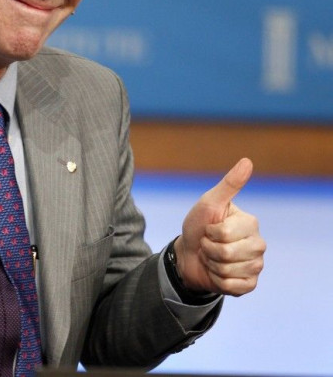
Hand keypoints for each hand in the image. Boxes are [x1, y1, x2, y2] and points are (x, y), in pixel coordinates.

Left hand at [174, 158, 265, 295]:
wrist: (188, 254)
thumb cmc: (198, 225)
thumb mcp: (209, 203)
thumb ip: (229, 185)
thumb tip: (247, 161)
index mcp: (251, 223)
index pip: (225, 234)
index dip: (209, 232)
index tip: (209, 229)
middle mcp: (259, 244)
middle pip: (227, 253)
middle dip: (208, 249)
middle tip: (208, 244)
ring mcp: (256, 265)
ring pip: (228, 270)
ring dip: (211, 265)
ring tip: (212, 257)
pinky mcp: (250, 284)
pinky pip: (232, 286)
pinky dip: (217, 280)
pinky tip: (217, 272)